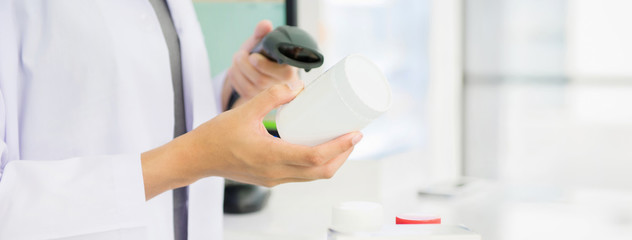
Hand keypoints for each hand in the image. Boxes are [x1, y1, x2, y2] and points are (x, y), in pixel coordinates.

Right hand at [142, 84, 361, 199]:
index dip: (340, 147)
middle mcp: (276, 173)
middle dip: (343, 155)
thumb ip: (270, 97)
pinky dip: (316, 164)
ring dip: (332, 161)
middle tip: (354, 136)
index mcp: (271, 157)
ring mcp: (274, 179)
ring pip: (313, 176)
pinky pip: (301, 175)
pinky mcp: (271, 179)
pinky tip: (319, 148)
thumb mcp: (243, 111)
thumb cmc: (216, 136)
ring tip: (342, 141)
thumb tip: (297, 87)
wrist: (197, 158)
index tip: (355, 134)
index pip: (315, 157)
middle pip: (321, 171)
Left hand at [222, 20, 301, 108]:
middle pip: (261, 80)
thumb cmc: (264, 56)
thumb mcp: (263, 43)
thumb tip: (265, 24)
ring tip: (238, 59)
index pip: (282, 73)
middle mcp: (281, 88)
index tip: (253, 56)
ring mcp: (267, 98)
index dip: (263, 64)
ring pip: (249, 86)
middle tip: (240, 54)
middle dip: (245, 64)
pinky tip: (236, 69)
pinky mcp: (255, 102)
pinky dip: (235, 77)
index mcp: (289, 72)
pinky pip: (241, 91)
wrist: (258, 70)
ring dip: (238, 70)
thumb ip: (264, 33)